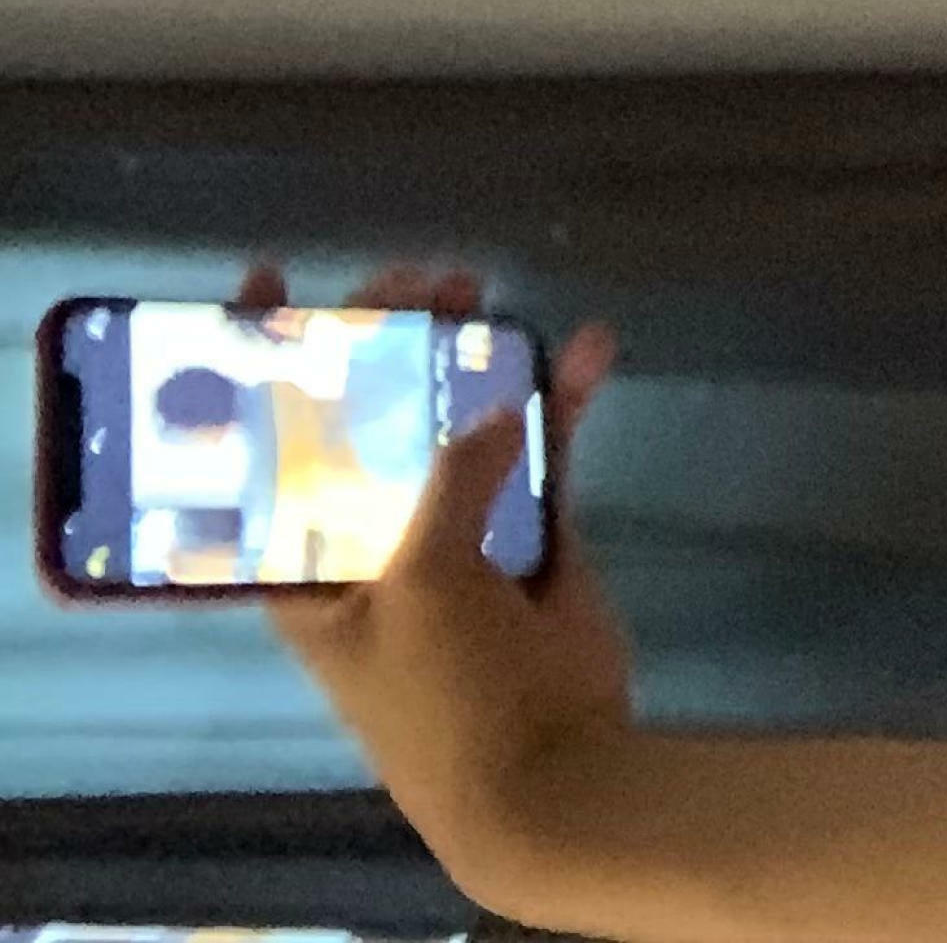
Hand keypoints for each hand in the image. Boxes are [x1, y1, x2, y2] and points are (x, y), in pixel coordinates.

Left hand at [241, 262, 629, 908]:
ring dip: (467, 354)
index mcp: (305, 570)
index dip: (253, 376)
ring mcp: (452, 531)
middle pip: (365, 420)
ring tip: (479, 288)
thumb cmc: (443, 694)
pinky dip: (561, 397)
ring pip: (451, 419)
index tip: (264, 289)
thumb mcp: (420, 585)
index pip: (260, 457)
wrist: (545, 771)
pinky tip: (587, 347)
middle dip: (382, 345)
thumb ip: (450, 480)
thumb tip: (501, 406)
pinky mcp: (530, 530)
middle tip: (412, 281)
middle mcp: (369, 541)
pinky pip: (539, 446)